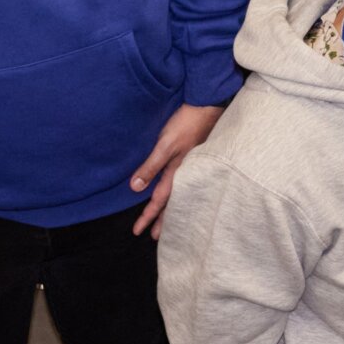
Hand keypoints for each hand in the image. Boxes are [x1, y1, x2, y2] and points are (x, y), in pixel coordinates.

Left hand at [131, 102, 223, 235]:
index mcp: (178, 173)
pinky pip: (184, 181)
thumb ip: (151, 166)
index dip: (148, 216)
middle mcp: (186, 173)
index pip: (159, 200)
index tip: (137, 231)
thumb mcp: (165, 145)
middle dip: (163, 220)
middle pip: (172, 202)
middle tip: (156, 237)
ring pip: (180, 193)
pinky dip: (180, 193)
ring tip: (169, 221)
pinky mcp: (194, 157)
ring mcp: (191, 166)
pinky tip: (180, 192)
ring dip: (172, 208)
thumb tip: (135, 188)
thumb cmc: (186, 124)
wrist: (208, 106)